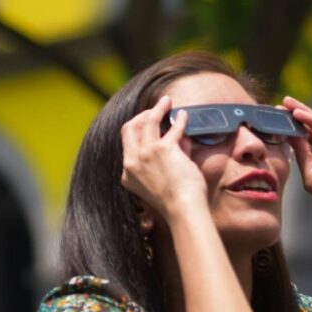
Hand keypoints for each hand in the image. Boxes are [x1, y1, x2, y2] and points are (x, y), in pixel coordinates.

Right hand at [120, 96, 206, 218]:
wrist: (182, 209)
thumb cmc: (175, 201)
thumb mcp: (159, 179)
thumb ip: (164, 157)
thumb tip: (178, 135)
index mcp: (127, 173)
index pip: (127, 144)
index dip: (138, 130)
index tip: (149, 123)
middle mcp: (132, 161)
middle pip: (129, 127)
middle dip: (141, 115)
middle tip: (155, 109)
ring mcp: (145, 154)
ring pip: (146, 120)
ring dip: (157, 108)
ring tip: (167, 101)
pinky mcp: (162, 149)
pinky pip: (172, 127)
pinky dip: (179, 119)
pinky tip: (184, 115)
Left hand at [284, 96, 311, 230]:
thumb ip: (302, 156)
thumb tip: (292, 138)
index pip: (301, 146)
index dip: (288, 134)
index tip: (274, 123)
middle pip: (308, 133)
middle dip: (294, 120)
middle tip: (279, 107)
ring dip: (302, 115)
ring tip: (286, 104)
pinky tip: (299, 113)